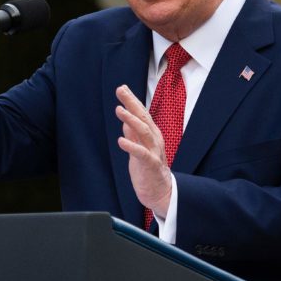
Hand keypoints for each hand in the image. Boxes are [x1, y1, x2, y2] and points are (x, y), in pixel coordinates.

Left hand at [115, 85, 172, 216]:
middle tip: (121, 91)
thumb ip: (133, 134)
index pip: (141, 114)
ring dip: (131, 120)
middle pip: (143, 118)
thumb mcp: (138, 148)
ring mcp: (154, 152)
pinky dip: (132, 146)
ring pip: (144, 132)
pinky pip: (142, 154)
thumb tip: (125, 119)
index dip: (132, 101)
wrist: (161, 193)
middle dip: (132, 103)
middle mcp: (154, 140)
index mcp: (151, 135)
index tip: (122, 88)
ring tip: (119, 110)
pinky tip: (121, 140)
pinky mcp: (151, 165)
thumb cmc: (148, 169)